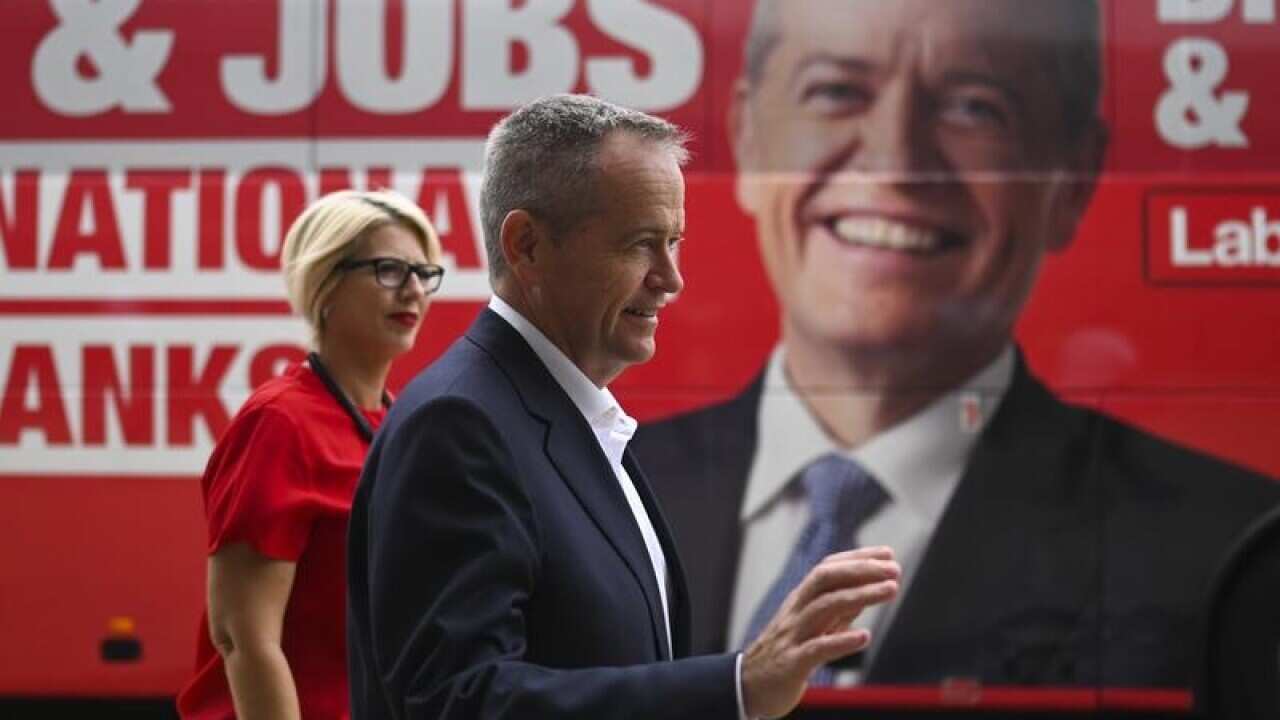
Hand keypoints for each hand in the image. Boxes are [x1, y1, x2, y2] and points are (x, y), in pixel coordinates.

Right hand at [740, 546, 899, 718]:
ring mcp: (793, 635)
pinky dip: (842, 640)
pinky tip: (865, 636)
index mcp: (801, 600)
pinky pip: (817, 648)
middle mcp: (796, 611)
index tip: (888, 554)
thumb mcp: (813, 626)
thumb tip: (867, 589)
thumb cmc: (786, 654)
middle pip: (825, 578)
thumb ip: (838, 609)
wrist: (749, 687)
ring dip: (860, 595)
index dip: (857, 558)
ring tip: (890, 590)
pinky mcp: (792, 663)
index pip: (828, 568)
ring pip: (825, 606)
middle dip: (861, 570)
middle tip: (895, 570)